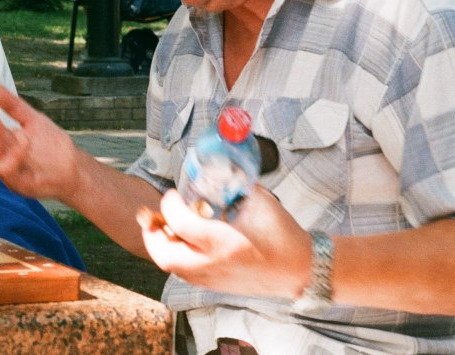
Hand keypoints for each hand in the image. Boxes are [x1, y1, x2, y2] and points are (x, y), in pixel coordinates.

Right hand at [0, 85, 81, 199]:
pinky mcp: (21, 185)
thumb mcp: (33, 120)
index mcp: (4, 144)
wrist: (74, 168)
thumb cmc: (53, 146)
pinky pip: (12, 174)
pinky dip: (15, 157)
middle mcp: (4, 159)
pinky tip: (23, 141)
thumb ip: (13, 106)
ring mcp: (11, 174)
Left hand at [137, 188, 311, 299]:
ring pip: (171, 267)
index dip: (170, 203)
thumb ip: (235, 184)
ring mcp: (212, 279)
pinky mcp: (215, 286)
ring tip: (165, 227)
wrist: (302, 271)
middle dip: (153, 233)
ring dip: (162, 246)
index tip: (174, 194)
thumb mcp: (260, 202)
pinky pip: (184, 274)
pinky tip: (181, 242)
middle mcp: (214, 264)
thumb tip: (217, 168)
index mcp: (224, 242)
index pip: (180, 222)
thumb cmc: (284, 236)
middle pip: (165, 254)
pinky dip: (175, 257)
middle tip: (152, 217)